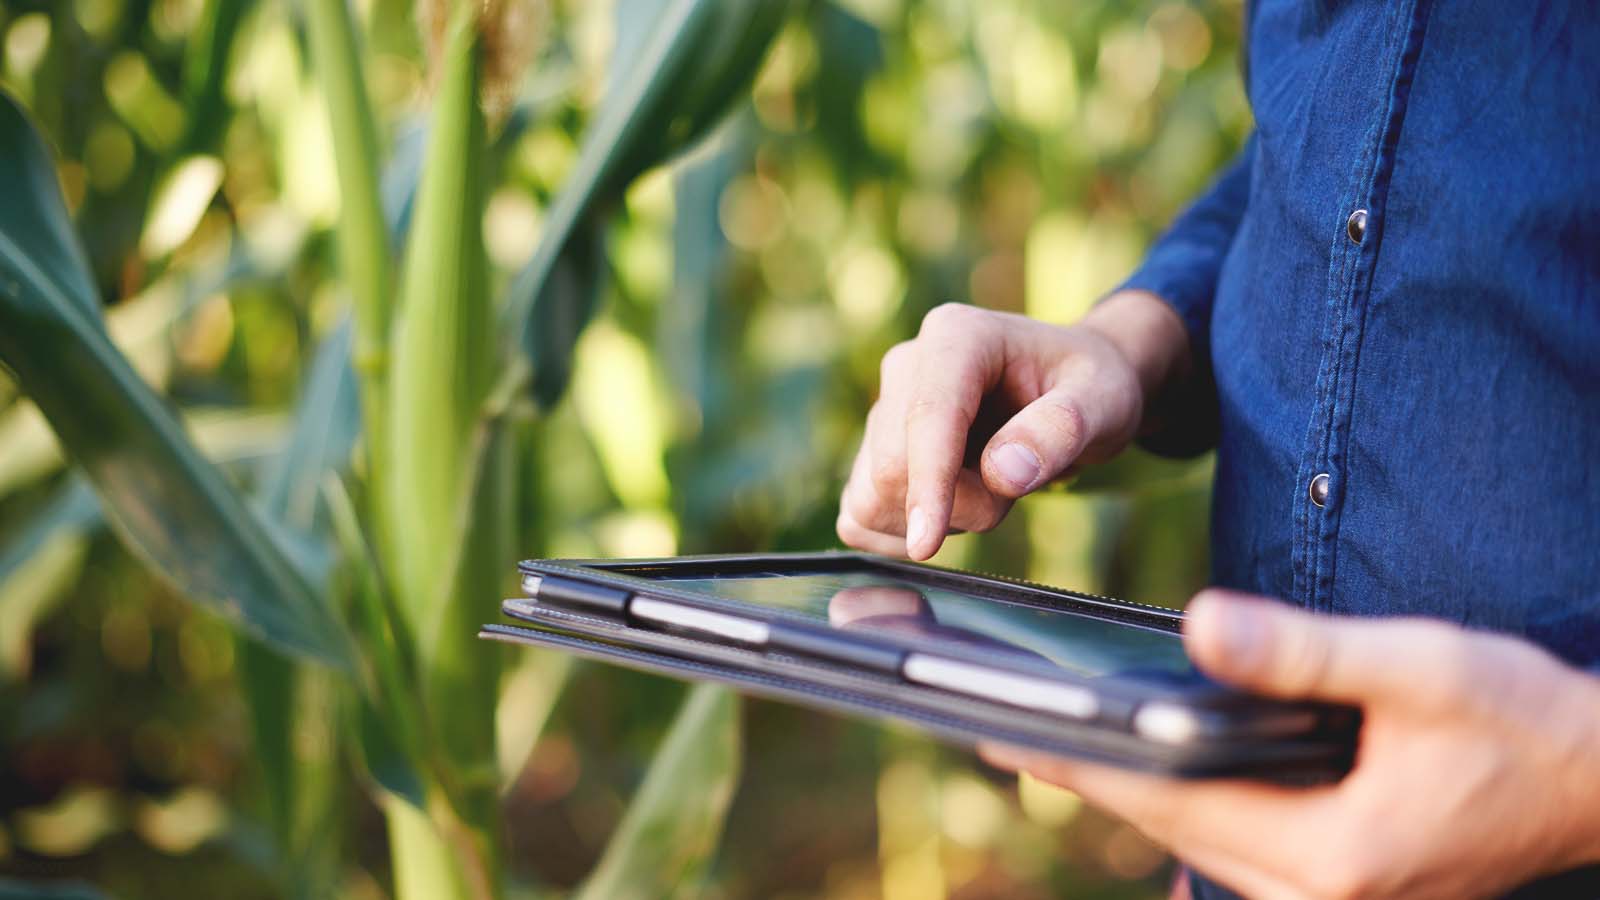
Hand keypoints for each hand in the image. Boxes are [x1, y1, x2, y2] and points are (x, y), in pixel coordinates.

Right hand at [836, 290, 1188, 559]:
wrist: (1072, 389)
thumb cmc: (1089, 388)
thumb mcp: (1103, 401)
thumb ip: (1060, 430)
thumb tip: (1003, 473)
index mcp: (957, 337)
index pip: (927, 416)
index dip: (927, 483)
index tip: (927, 544)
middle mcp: (906, 366)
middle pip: (893, 466)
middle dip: (958, 505)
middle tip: (1017, 486)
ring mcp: (883, 409)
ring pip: (872, 496)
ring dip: (937, 518)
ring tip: (989, 488)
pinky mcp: (873, 451)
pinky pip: (861, 516)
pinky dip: (903, 534)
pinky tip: (951, 511)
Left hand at [981, 592, 1599, 899]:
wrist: (1599, 774)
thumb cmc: (1524, 720)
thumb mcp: (1419, 669)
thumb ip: (1303, 651)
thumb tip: (1196, 626)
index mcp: (1332, 855)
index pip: (1169, 799)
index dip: (1079, 761)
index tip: (998, 730)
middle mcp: (1318, 896)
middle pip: (1167, 828)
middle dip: (1084, 776)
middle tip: (993, 728)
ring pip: (1194, 840)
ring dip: (1126, 790)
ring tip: (1046, 740)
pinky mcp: (1336, 883)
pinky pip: (1229, 844)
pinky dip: (1180, 801)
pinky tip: (1146, 765)